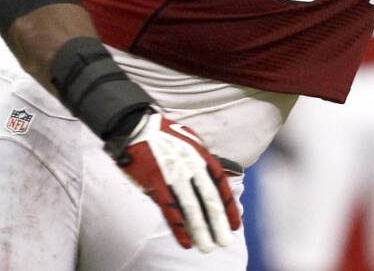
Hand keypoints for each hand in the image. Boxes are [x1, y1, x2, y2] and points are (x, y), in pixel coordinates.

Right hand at [109, 111, 241, 251]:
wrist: (137, 126)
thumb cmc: (166, 135)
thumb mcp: (192, 142)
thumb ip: (204, 160)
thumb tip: (220, 177)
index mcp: (202, 156)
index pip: (220, 186)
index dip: (228, 207)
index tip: (235, 225)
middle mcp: (191, 166)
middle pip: (209, 199)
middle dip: (218, 223)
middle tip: (224, 242)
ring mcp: (173, 174)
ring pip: (191, 207)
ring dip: (200, 229)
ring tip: (207, 247)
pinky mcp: (155, 182)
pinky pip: (169, 208)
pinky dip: (178, 226)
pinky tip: (186, 240)